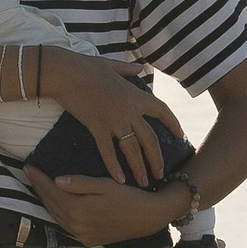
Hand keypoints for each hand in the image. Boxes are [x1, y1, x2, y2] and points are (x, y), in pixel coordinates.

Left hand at [22, 166, 186, 247]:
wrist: (147, 218)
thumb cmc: (128, 196)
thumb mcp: (105, 184)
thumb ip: (80, 183)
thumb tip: (56, 180)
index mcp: (78, 209)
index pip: (51, 191)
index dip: (39, 179)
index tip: (29, 166)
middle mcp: (76, 225)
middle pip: (51, 204)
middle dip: (39, 188)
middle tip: (30, 174)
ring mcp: (81, 235)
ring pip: (56, 217)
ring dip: (46, 202)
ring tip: (39, 187)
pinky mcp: (88, 240)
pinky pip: (66, 226)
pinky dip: (58, 214)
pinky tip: (56, 205)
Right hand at [46, 49, 190, 188]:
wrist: (65, 73)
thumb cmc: (86, 67)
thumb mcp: (112, 65)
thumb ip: (128, 69)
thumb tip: (140, 67)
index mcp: (135, 95)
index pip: (162, 111)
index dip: (174, 124)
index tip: (181, 136)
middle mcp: (129, 110)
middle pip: (150, 139)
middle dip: (157, 158)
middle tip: (161, 173)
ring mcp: (114, 121)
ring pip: (132, 149)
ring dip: (140, 168)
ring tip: (144, 182)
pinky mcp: (97, 128)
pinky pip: (108, 151)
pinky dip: (114, 167)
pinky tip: (120, 180)